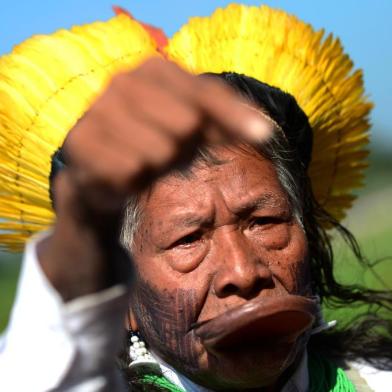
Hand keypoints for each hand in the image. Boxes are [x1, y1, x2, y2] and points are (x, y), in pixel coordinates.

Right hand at [38, 57, 269, 299]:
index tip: (266, 137)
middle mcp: (123, 81)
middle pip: (187, 124)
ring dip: (158, 166)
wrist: (103, 169)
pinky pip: (132, 172)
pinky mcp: (82, 144)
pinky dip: (135, 181)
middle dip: (185, 147)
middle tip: (168, 151)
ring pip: (161, 151)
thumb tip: (267, 132)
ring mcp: (98, 110)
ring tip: (143, 161)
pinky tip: (123, 174)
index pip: (207, 92)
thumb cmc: (154, 142)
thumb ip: (227, 121)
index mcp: (153, 69)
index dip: (236, 116)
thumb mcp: (194, 128)